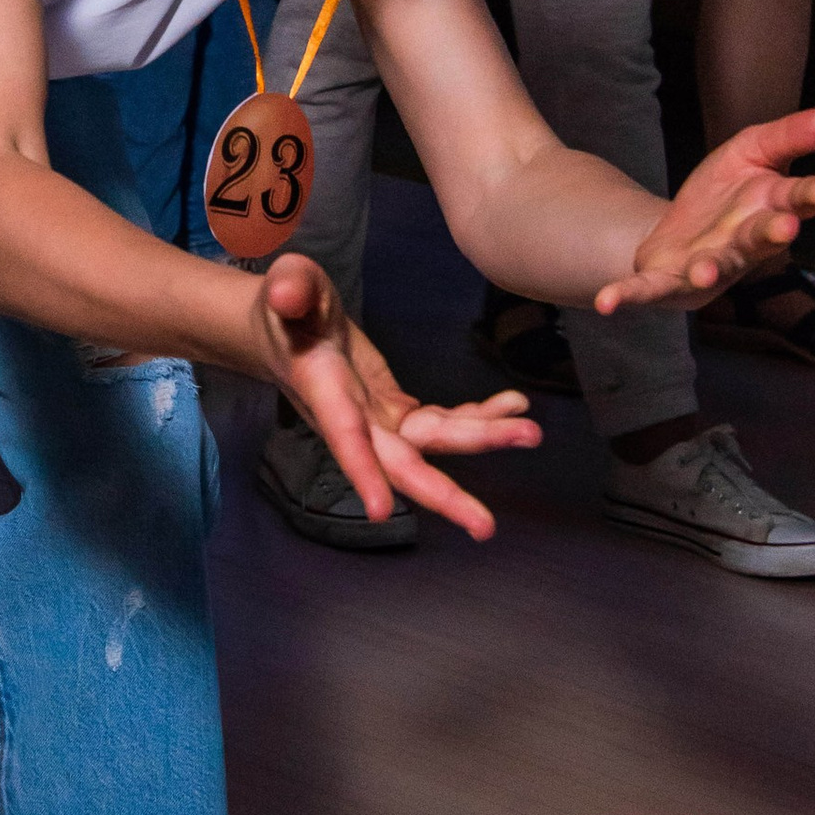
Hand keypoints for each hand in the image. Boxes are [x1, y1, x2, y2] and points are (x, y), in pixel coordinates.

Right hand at [252, 248, 540, 540]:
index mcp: (326, 392)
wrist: (289, 331)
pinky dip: (478, 415)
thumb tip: (284, 295)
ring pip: (433, 442)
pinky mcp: (395, 410)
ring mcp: (378, 419)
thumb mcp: (289, 286)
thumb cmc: (289, 307)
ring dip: (482, 439)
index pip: (344, 436)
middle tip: (485, 528)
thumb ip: (290, 290)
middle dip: (443, 495)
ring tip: (530, 431)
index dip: (362, 472)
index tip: (380, 512)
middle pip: (400, 464)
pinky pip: (442, 421)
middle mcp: (355, 418)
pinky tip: (513, 405)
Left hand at [593, 107, 814, 315]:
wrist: (681, 229)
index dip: (811, 195)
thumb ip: (795, 134)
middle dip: (772, 234)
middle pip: (761, 239)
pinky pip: (648, 292)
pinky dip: (627, 296)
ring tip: (707, 270)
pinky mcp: (667, 280)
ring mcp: (708, 265)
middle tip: (786, 227)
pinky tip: (605, 303)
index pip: (797, 199)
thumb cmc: (727, 192)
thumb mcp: (755, 149)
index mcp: (770, 208)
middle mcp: (744, 243)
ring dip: (710, 270)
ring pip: (713, 270)